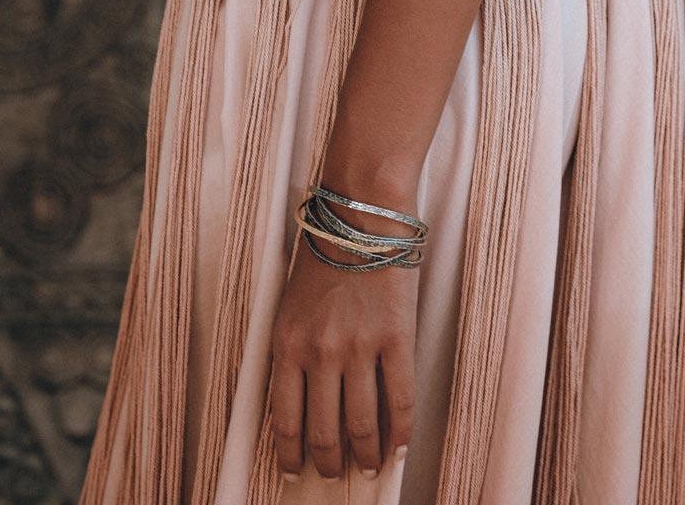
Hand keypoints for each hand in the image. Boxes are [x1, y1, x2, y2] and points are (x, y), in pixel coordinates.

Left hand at [266, 207, 417, 482]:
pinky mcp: (397, 337)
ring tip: (371, 466)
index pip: (284, 419)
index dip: (289, 455)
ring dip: (366, 455)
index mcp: (287, 343)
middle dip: (329, 462)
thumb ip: (292, 350)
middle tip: (335, 474)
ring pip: (362, 424)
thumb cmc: (323, 252)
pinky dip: (400, 431)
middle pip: (324, 431)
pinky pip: (400, 399)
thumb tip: (300, 401)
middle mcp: (320, 352)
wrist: (361, 211)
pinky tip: (400, 445)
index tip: (293, 473)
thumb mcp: (289, 304)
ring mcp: (360, 347)